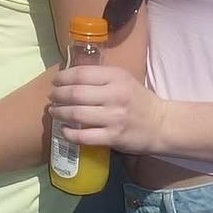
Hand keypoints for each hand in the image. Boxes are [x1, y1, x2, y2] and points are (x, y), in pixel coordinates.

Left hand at [48, 64, 166, 154]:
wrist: (161, 124)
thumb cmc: (137, 99)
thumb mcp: (122, 79)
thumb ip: (100, 76)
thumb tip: (69, 76)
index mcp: (116, 77)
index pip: (81, 74)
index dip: (63, 77)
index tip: (55, 81)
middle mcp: (114, 96)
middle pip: (75, 93)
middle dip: (58, 95)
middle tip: (51, 97)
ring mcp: (114, 118)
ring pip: (77, 114)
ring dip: (60, 113)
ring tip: (53, 112)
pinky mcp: (114, 137)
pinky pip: (85, 136)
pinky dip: (70, 134)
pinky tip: (64, 131)